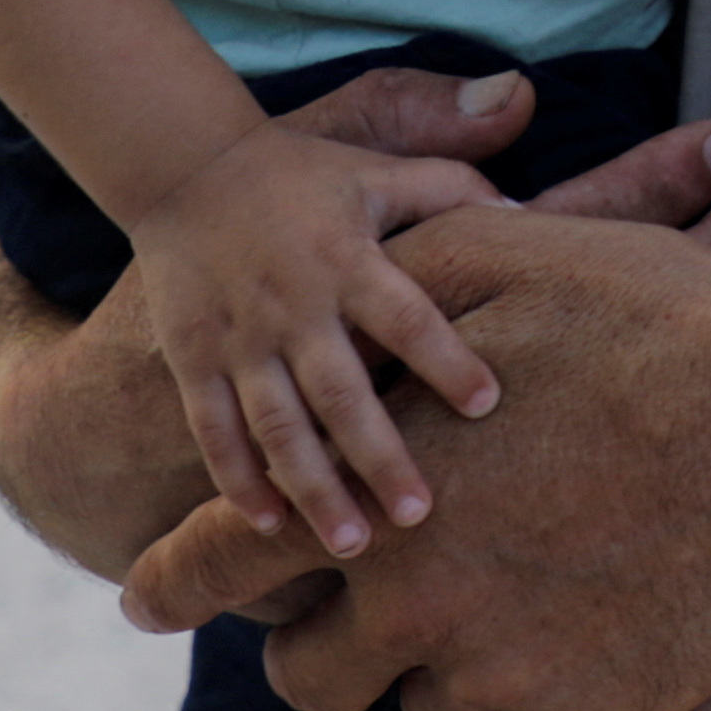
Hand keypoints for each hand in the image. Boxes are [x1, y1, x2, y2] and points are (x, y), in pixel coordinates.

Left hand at [119, 208, 710, 710]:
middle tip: (347, 611)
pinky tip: (594, 604)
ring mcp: (515, 682)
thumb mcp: (504, 262)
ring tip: (505, 588)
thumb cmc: (656, 324)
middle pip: (311, 677)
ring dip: (441, 661)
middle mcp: (430, 612)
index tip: (139, 599)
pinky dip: (545, 676)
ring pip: (426, 706)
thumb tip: (332, 316)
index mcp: (384, 503)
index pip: (227, 563)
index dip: (174, 581)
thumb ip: (392, 302)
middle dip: (313, 647)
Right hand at [133, 122, 505, 555]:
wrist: (183, 165)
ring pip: (277, 425)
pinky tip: (267, 525)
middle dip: (380, 457)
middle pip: (341, 392)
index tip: (489, 405)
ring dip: (312, 488)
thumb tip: (527, 209)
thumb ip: (449, 184)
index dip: (447, 358)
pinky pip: (212, 428)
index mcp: (346, 256)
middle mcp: (293, 303)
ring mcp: (238, 336)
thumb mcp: (374, 169)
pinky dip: (237, 479)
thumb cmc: (301, 173)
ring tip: (352, 545)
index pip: (405, 315)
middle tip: (420, 517)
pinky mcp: (192, 356)